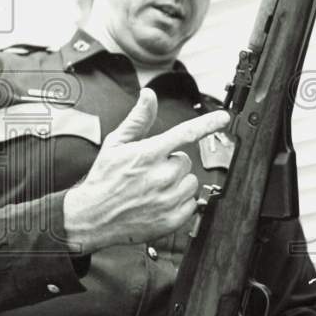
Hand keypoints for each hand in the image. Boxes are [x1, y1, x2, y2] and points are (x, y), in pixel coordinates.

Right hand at [63, 88, 228, 254]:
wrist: (92, 217)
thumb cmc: (104, 179)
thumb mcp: (116, 144)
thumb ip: (138, 119)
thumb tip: (149, 96)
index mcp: (148, 154)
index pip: (185, 133)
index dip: (207, 124)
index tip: (224, 118)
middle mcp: (160, 176)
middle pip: (186, 160)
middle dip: (172, 163)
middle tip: (151, 171)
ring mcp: (167, 200)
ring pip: (191, 182)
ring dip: (177, 183)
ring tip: (154, 188)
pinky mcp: (171, 219)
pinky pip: (191, 204)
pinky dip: (179, 203)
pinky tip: (159, 202)